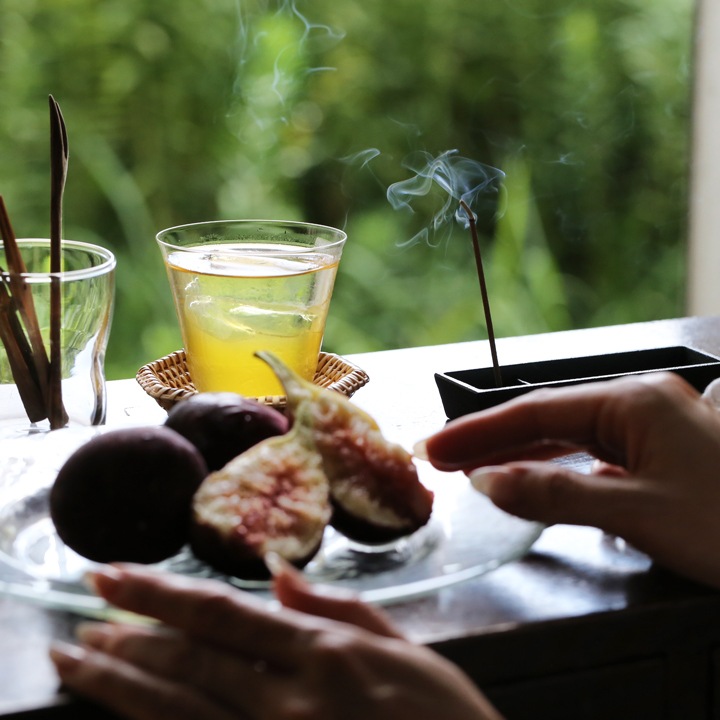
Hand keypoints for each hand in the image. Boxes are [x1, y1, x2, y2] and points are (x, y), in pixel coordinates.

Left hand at [49, 562, 501, 719]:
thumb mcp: (409, 649)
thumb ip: (341, 608)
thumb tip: (280, 573)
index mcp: (325, 654)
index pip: (224, 614)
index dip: (162, 594)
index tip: (115, 575)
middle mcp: (290, 699)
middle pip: (189, 661)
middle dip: (128, 635)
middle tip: (83, 613)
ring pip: (179, 713)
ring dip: (121, 687)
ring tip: (77, 663)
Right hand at [417, 372, 719, 588]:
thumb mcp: (637, 513)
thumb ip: (556, 494)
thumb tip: (490, 482)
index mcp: (634, 402)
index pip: (536, 413)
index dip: (480, 431)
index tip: (436, 447)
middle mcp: (641, 404)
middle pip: (547, 419)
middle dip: (492, 440)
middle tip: (441, 458)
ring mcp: (653, 427)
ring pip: (568, 437)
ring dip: (520, 455)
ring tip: (474, 468)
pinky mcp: (659, 454)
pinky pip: (593, 456)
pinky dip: (556, 469)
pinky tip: (531, 480)